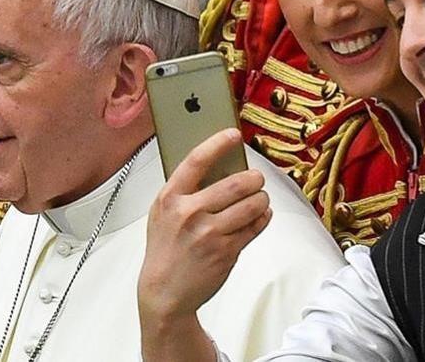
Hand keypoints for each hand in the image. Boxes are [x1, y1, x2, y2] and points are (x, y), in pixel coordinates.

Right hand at [139, 128, 270, 320]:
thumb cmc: (165, 248)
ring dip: (262, 199)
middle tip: (256, 179)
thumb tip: (215, 166)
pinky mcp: (227, 251)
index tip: (233, 134)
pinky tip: (259, 216)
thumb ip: (183, 190)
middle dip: (254, 178)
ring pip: (252, 204)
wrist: (164, 291)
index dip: (218, 143)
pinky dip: (263, 218)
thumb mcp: (162, 213)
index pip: (196, 160)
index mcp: (170, 198)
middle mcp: (190, 212)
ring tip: (259, 199)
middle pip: (236, 183)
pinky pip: (256, 226)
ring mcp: (210, 233)